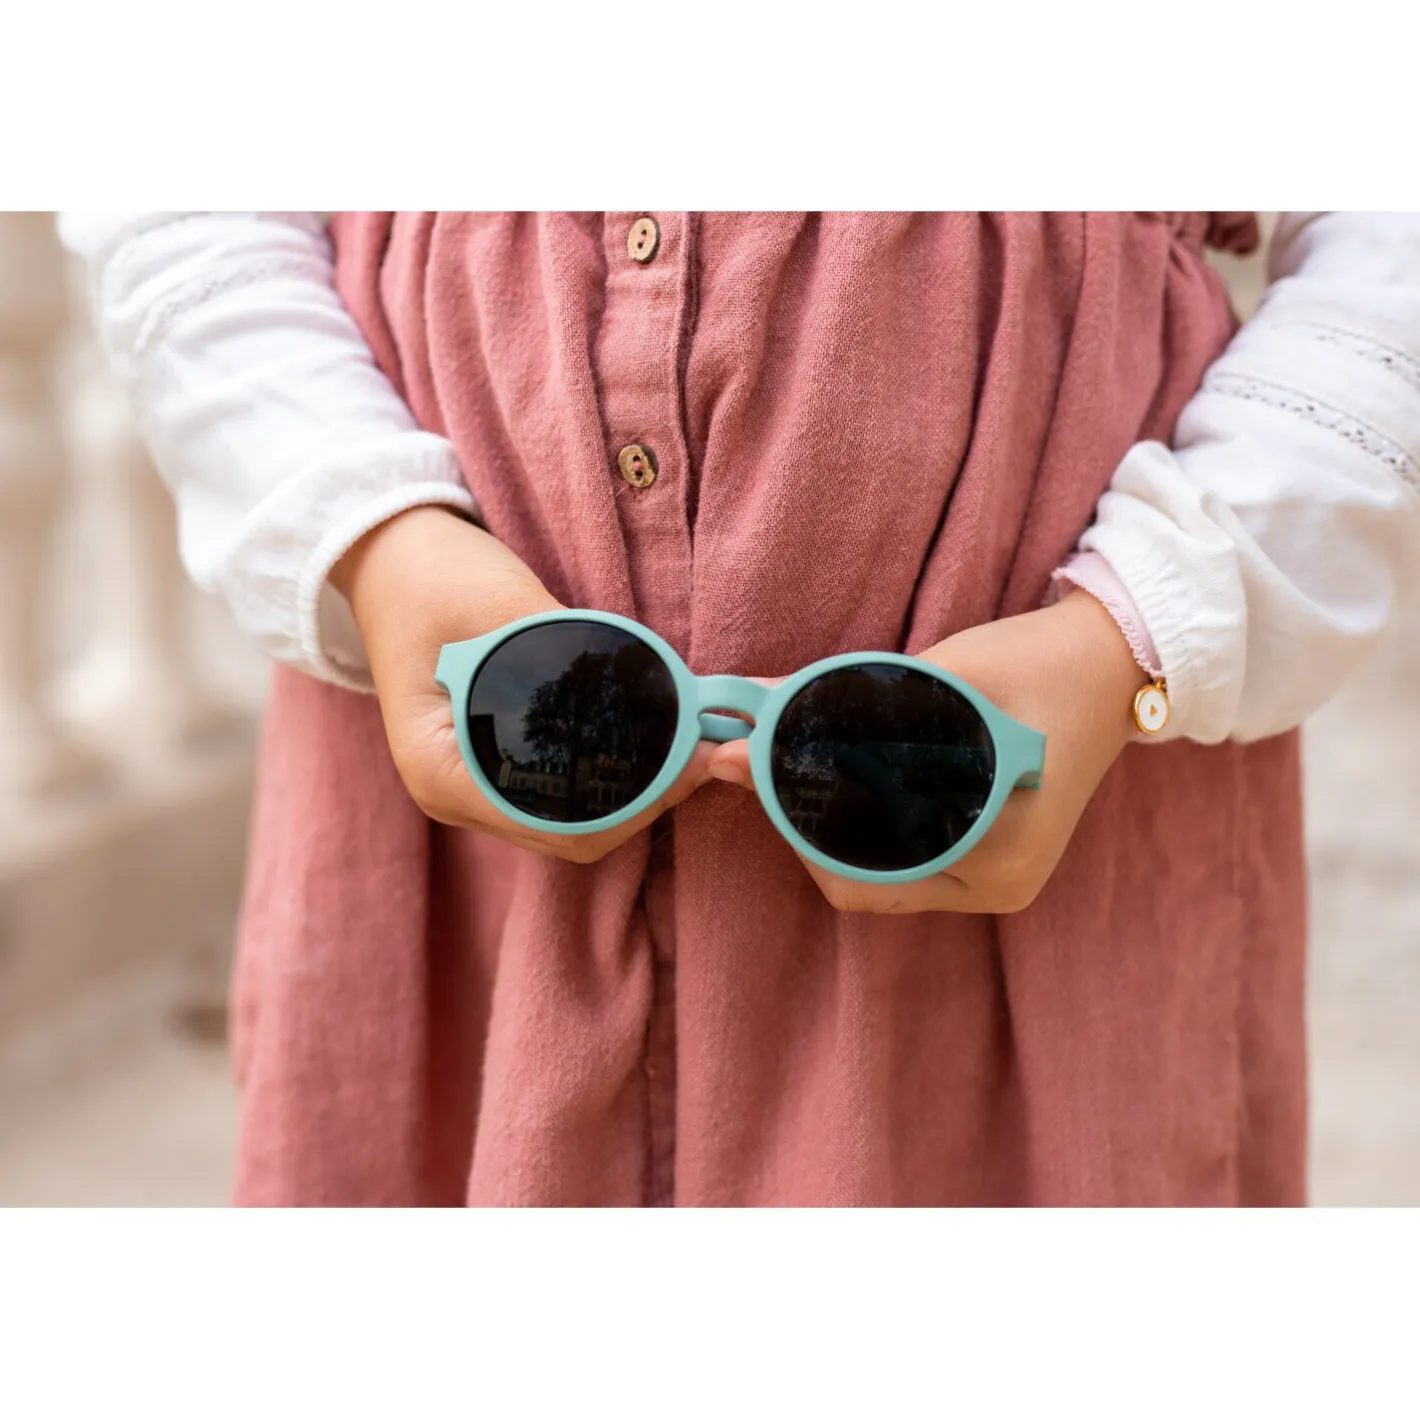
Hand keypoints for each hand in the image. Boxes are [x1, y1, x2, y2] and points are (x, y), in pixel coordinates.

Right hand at [331, 506, 713, 861]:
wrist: (389, 557)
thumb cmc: (434, 575)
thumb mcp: (502, 603)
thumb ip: (571, 650)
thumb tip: (657, 687)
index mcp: (444, 773)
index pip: (561, 828)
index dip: (637, 804)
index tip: (692, 760)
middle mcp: (457, 796)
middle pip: (573, 835)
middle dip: (646, 801)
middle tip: (705, 752)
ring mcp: (473, 786)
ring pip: (573, 820)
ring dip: (635, 792)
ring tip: (689, 747)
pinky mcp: (493, 764)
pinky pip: (563, 790)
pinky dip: (611, 774)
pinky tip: (651, 740)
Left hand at [705, 590, 1148, 912]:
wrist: (1115, 661)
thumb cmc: (1038, 665)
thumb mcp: (940, 678)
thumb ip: (843, 700)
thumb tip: (752, 704)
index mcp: (991, 864)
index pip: (856, 878)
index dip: (796, 829)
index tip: (761, 772)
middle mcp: (992, 888)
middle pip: (863, 877)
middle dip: (806, 823)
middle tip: (764, 766)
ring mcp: (995, 876)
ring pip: (880, 865)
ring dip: (833, 819)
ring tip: (796, 764)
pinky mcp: (990, 852)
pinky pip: (907, 849)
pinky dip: (867, 815)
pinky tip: (841, 770)